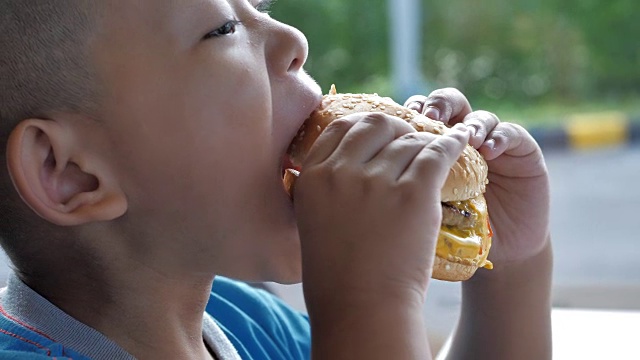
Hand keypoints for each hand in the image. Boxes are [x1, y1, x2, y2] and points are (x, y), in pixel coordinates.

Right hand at [295, 112, 470, 302]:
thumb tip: (349, 160)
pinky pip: (437, 153)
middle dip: (396, 126)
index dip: (365, 126)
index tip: (382, 133)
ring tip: (439, 145)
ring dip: (426, 140)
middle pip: (375, 123)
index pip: (341, 127)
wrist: (362, 311)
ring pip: (410, 140)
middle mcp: (341, 173)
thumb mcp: (315, 221)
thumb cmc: (338, 276)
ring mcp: (377, 183)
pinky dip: (451, 144)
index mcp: (312, 178)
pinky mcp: (413, 195)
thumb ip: (327, 186)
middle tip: (409, 137)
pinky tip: (459, 142)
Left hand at [405, 89, 549, 264]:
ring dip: (469, 124)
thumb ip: (404, 186)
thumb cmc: (456, 235)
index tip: (397, 123)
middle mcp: (459, 140)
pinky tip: (489, 151)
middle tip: (428, 116)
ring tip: (465, 138)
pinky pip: (512, 133)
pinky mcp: (522, 151)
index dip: (406, 114)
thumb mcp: (422, 210)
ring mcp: (490, 143)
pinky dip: (500, 137)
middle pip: (445, 105)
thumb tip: (372, 173)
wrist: (501, 252)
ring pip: (478, 116)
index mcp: (430, 148)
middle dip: (436, 106)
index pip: (415, 118)